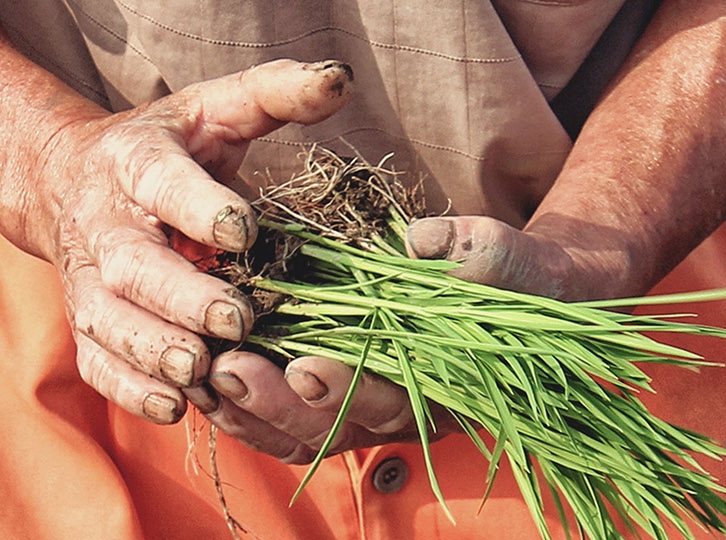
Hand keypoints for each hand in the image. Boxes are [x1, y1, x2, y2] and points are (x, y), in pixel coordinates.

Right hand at [0, 59, 355, 424]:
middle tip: (234, 319)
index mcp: (134, 161)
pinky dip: (129, 389)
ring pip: (108, 321)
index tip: (244, 229)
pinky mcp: (86, 326)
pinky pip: (97, 363)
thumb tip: (339, 82)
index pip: (160, 181)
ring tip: (199, 369)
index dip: (198, 206)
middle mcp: (103, 223)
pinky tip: (173, 404)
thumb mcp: (216, 108)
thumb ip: (276, 93)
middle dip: (179, 295)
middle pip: (130, 265)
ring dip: (151, 349)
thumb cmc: (167, 147)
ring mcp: (88, 281)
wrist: (68, 180)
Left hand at [193, 215, 615, 462]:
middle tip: (227, 371)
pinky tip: (206, 381)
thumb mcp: (513, 259)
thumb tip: (420, 240)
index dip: (348, 390)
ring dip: (247, 409)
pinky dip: (246, 406)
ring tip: (203, 375)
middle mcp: (403, 413)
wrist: (523, 299)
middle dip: (275, 403)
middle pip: (331, 427)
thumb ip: (480, 254)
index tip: (304, 367)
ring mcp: (367, 409)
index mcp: (448, 390)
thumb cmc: (520, 280)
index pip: (391, 401)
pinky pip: (286, 417)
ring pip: (298, 430)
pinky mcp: (340, 394)